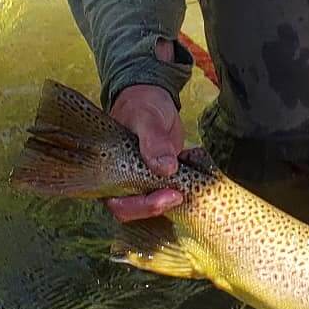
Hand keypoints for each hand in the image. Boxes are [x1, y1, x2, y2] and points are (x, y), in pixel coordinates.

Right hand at [107, 42, 184, 223]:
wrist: (153, 97)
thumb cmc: (141, 105)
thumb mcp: (146, 117)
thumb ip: (152, 140)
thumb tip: (166, 168)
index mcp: (111, 172)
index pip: (120, 205)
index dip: (142, 207)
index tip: (167, 195)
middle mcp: (125, 183)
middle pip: (139, 211)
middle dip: (161, 206)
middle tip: (181, 194)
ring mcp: (145, 181)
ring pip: (158, 203)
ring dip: (177, 197)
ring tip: (194, 177)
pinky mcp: (164, 177)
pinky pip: (174, 189)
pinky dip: (189, 184)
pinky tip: (197, 164)